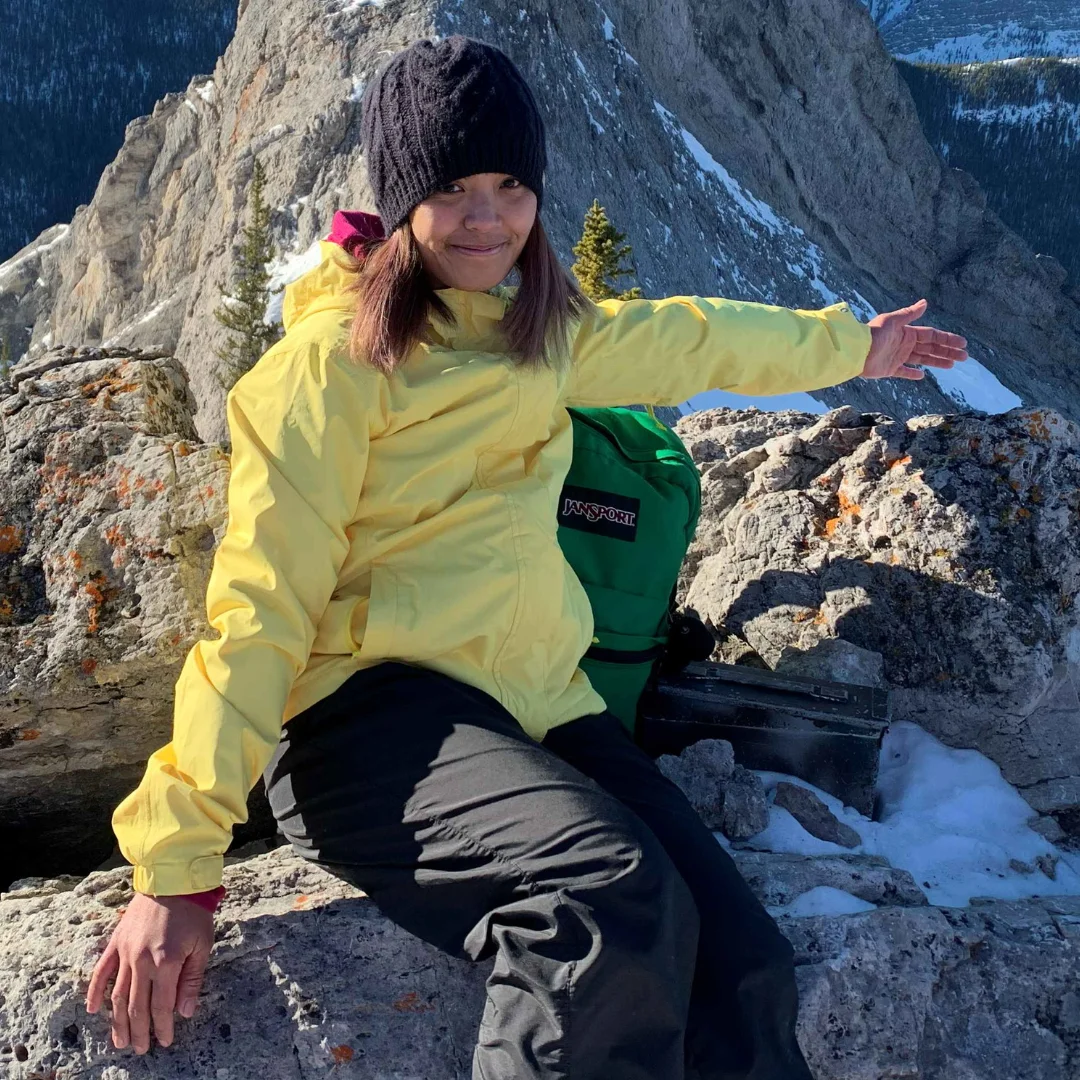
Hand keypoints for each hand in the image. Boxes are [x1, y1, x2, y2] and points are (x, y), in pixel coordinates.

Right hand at [85, 892, 213, 1053]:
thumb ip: (192, 980)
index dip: (162, 1027)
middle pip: (136, 1006)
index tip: (165, 1041)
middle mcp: (141, 961)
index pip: (161, 1006)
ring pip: (118, 995)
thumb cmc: (194, 912)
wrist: (174, 878)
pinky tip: (93, 1010)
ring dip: (117, 1021)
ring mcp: (125, 952)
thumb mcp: (203, 944)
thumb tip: (184, 1012)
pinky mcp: (116, 942)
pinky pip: (101, 971)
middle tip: (140, 1050)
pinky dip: (95, 992)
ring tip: (119, 1041)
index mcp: (166, 962)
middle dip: (138, 1032)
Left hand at [862, 298, 967, 379]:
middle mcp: (904, 344)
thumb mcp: (892, 321)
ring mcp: (898, 357)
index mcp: (907, 332)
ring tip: (953, 364)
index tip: (962, 343)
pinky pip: (904, 372)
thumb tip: (925, 302)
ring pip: (922, 359)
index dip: (947, 339)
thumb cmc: (874, 334)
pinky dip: (913, 374)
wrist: (856, 351)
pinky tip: (923, 375)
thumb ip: (909, 314)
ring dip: (937, 361)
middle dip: (947, 351)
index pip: (932, 335)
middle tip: (964, 357)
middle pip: (931, 347)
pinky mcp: (889, 369)